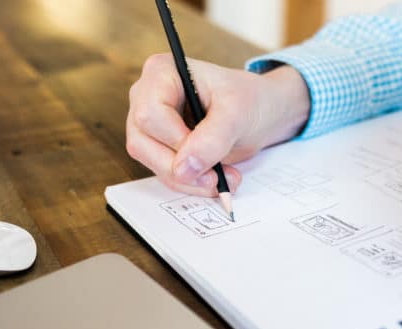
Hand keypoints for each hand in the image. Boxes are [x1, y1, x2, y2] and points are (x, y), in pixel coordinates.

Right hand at [126, 54, 310, 196]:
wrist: (259, 112)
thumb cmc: (248, 99)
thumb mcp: (237, 113)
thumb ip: (212, 138)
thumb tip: (184, 168)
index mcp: (161, 72)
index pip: (150, 114)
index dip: (176, 140)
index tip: (208, 153)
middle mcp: (146, 97)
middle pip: (142, 143)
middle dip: (181, 168)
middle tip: (217, 178)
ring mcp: (149, 125)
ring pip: (151, 164)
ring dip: (189, 181)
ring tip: (223, 179)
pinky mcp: (159, 148)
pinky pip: (164, 174)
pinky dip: (191, 184)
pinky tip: (215, 179)